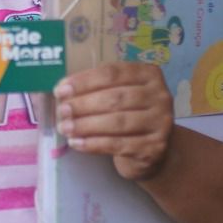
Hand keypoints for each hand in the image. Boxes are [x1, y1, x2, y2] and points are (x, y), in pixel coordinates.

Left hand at [54, 64, 175, 182]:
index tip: (61, 90)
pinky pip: (118, 144)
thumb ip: (96, 89)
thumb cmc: (128, 115)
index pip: (112, 73)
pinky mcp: (154, 147)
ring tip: (65, 128)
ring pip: (117, 121)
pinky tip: (77, 143)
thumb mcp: (117, 95)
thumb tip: (62, 90)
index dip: (84, 81)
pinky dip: (93, 144)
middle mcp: (160, 96)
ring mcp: (160, 122)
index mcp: (149, 74)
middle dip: (83, 104)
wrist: (151, 149)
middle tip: (62, 111)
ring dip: (86, 125)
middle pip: (115, 98)